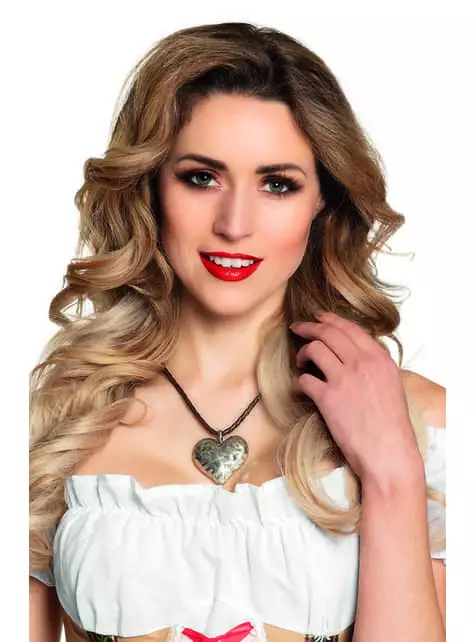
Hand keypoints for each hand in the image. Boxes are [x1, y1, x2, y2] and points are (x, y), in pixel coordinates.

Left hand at [291, 312, 422, 482]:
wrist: (389, 454)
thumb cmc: (391, 426)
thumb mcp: (391, 386)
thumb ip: (373, 366)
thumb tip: (353, 355)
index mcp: (380, 359)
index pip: (350, 328)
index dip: (330, 320)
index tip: (318, 319)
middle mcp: (362, 364)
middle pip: (328, 333)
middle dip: (309, 327)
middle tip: (298, 329)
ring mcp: (344, 379)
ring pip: (314, 350)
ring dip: (303, 353)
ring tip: (301, 362)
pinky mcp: (328, 398)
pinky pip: (305, 379)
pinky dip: (300, 383)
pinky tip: (302, 389)